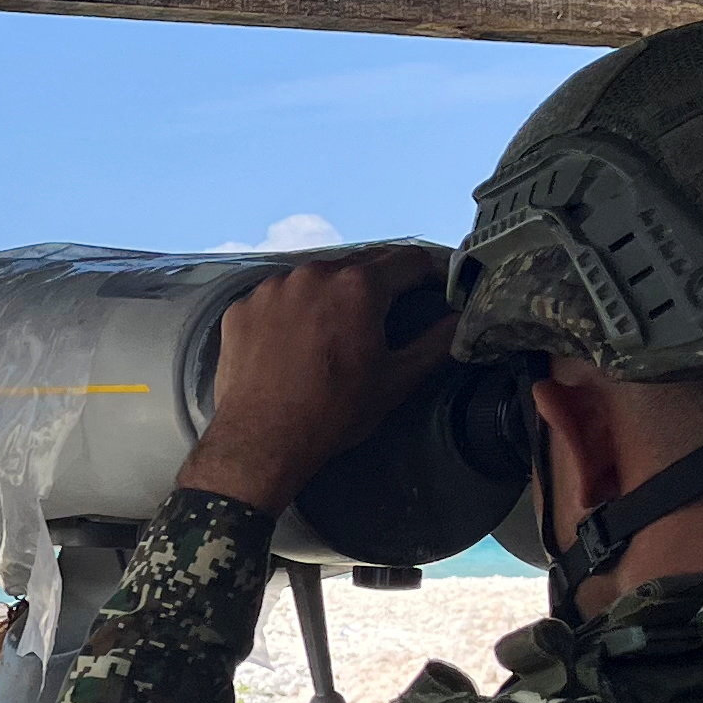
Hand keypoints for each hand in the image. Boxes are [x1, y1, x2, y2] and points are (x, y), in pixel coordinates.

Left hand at [176, 249, 458, 513]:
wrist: (259, 442)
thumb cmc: (333, 412)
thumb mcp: (396, 380)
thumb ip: (436, 343)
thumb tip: (461, 319)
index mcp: (358, 286)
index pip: (408, 260)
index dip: (428, 273)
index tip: (435, 287)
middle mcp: (312, 273)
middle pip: (359, 264)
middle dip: (379, 283)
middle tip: (388, 310)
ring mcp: (272, 288)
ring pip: (314, 278)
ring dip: (332, 294)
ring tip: (337, 327)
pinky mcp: (242, 307)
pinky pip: (278, 297)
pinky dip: (292, 310)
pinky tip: (295, 339)